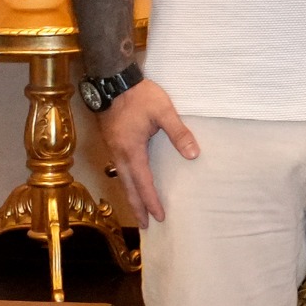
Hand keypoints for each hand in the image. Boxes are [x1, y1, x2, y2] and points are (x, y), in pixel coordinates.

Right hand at [98, 80, 197, 225]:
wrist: (112, 80)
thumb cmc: (139, 96)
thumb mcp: (164, 112)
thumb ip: (179, 133)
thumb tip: (193, 154)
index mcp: (131, 150)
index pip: (143, 183)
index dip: (151, 201)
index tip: (159, 217)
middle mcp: (119, 154)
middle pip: (128, 187)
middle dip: (137, 207)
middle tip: (145, 225)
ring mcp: (113, 148)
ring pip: (122, 178)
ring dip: (131, 195)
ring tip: (138, 210)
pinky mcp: (112, 141)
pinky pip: (120, 168)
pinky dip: (127, 181)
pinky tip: (133, 182)